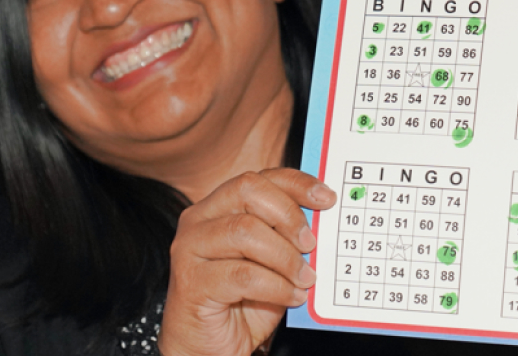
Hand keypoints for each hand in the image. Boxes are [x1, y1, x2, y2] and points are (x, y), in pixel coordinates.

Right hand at [158, 169, 335, 355]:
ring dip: (285, 257)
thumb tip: (323, 222)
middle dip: (288, 215)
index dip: (296, 184)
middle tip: (310, 244)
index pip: (260, 178)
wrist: (210, 345)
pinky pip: (243, 275)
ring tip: (304, 278)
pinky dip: (276, 286)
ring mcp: (190, 248)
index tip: (327, 199)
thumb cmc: (242, 300)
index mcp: (220, 205)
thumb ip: (287, 236)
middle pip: (248, 190)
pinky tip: (291, 296)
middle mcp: (200, 219)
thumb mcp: (272, 261)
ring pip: (245, 231)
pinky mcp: (190, 281)